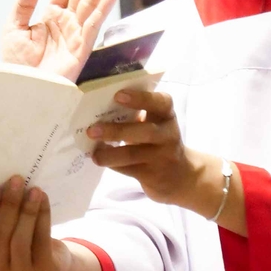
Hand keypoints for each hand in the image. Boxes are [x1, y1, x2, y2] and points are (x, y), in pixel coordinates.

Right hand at [0, 176, 101, 270]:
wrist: (48, 267)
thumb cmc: (14, 246)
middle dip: (8, 205)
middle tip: (16, 181)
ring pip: (20, 238)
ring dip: (27, 210)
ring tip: (34, 189)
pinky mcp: (43, 270)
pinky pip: (41, 239)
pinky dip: (42, 216)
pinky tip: (43, 199)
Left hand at [2, 0, 118, 79]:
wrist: (20, 89)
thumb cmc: (16, 64)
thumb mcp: (14, 27)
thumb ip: (25, 2)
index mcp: (51, 15)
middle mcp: (66, 21)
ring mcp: (76, 34)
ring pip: (90, 3)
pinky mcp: (81, 49)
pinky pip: (93, 26)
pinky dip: (102, 10)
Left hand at [87, 90, 241, 232]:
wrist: (179, 175)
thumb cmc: (157, 140)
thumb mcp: (154, 123)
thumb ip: (135, 113)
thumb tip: (96, 105)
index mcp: (166, 115)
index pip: (161, 102)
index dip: (140, 98)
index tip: (118, 95)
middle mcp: (167, 135)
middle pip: (145, 131)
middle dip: (117, 131)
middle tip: (92, 129)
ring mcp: (161, 157)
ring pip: (134, 154)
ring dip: (110, 153)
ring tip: (94, 152)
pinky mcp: (153, 176)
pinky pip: (129, 169)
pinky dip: (112, 164)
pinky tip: (99, 158)